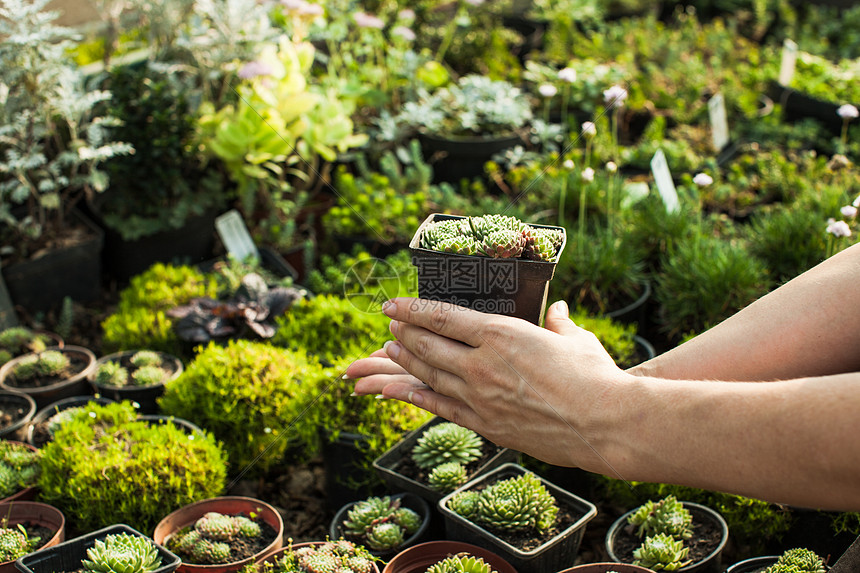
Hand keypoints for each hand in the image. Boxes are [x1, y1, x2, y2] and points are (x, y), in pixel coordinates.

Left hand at [347, 297, 631, 469]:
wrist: (604, 425)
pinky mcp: (485, 425)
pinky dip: (416, 396)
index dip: (412, 309)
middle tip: (391, 324)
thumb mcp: (576, 339)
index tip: (392, 304)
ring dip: (406, 360)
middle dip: (405, 332)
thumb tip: (557, 310)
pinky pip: (440, 407)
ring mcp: (480, 397)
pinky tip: (400, 390)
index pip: (443, 316)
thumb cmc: (595, 377)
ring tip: (391, 348)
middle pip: (428, 345)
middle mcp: (482, 364)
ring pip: (429, 374)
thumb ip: (559, 323)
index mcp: (502, 334)